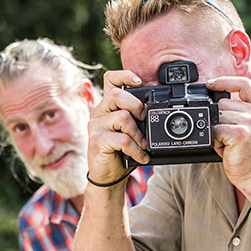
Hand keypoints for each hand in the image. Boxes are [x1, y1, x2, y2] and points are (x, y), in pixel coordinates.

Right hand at [86, 69, 148, 184]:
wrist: (108, 175)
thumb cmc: (120, 152)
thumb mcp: (130, 130)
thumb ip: (135, 117)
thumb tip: (154, 109)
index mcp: (107, 106)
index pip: (111, 80)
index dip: (125, 75)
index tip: (139, 81)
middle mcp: (99, 112)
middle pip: (116, 94)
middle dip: (136, 105)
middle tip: (144, 119)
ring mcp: (95, 126)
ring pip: (122, 117)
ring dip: (138, 133)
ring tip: (143, 145)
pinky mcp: (96, 141)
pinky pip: (122, 139)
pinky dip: (136, 149)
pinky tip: (141, 157)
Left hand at [204, 75, 250, 187]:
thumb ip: (240, 112)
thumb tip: (215, 103)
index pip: (244, 84)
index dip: (225, 81)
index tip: (210, 84)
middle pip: (223, 103)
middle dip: (218, 120)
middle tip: (226, 137)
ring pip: (218, 116)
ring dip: (216, 131)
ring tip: (227, 143)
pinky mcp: (241, 133)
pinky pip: (216, 129)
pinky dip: (215, 140)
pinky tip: (225, 148)